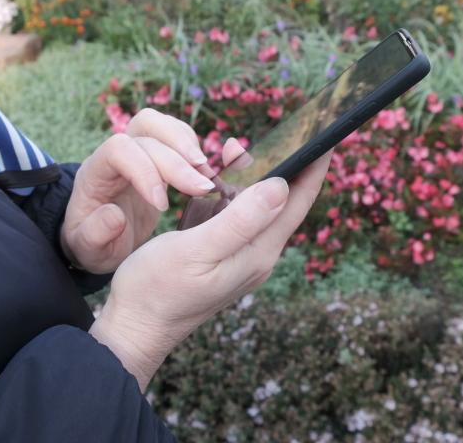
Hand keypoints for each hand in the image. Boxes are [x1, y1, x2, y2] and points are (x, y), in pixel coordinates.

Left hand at [61, 109, 216, 273]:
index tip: (162, 205)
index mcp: (94, 173)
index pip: (118, 150)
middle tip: (202, 188)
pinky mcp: (157, 158)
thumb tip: (114, 215)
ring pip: (160, 124)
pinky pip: (175, 134)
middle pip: (145, 129)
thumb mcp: (89, 250)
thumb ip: (94, 235)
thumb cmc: (95, 245)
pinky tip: (205, 173)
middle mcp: (115, 154)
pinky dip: (193, 147)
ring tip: (207, 175)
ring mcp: (137, 151)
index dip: (144, 170)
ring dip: (187, 144)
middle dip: (176, 158)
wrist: (103, 241)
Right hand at [89, 148, 331, 390]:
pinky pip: (236, 216)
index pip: (299, 200)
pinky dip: (229, 193)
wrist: (134, 328)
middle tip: (267, 134)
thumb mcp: (196, 250)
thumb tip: (280, 186)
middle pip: (282, 200)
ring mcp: (240, 256)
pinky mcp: (221, 256)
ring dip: (249, 177)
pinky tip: (213, 182)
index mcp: (258, 252)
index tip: (329, 133)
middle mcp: (257, 254)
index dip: (315, 164)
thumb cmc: (157, 290)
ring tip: (232, 152)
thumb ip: (239, 220)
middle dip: (279, 163)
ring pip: (257, 205)